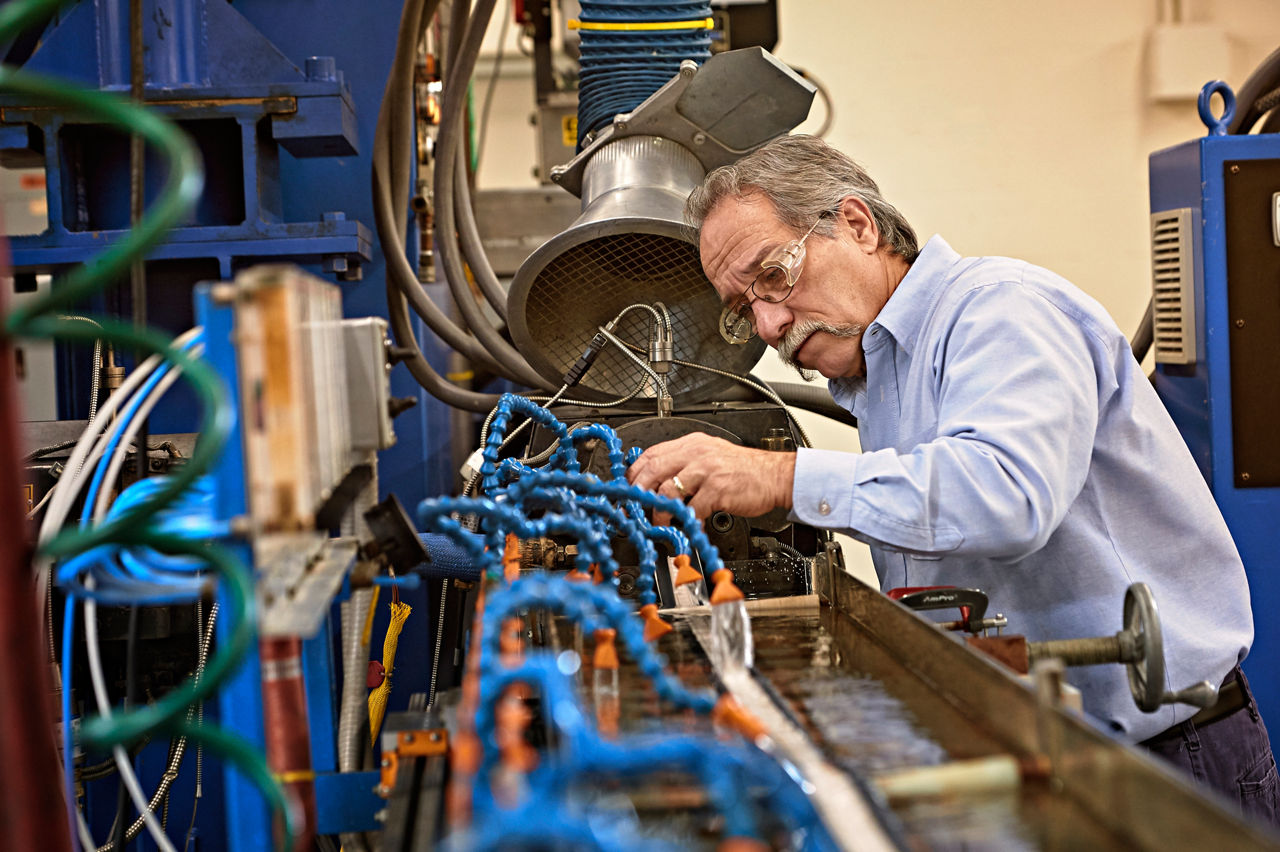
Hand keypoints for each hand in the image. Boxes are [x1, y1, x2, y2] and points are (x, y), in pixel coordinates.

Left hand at [626, 432, 795, 520]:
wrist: (775, 476)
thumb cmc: (744, 470)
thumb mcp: (711, 456)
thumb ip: (686, 464)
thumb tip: (659, 481)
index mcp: (692, 444)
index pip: (652, 454)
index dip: (634, 473)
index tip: (627, 488)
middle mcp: (696, 453)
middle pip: (653, 470)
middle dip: (638, 492)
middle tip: (634, 509)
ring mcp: (706, 470)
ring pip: (667, 491)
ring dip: (659, 512)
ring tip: (660, 523)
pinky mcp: (717, 489)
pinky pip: (692, 509)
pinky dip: (686, 522)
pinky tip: (687, 528)